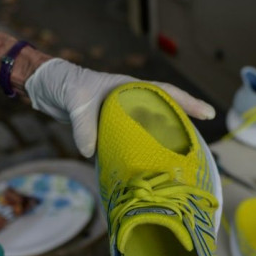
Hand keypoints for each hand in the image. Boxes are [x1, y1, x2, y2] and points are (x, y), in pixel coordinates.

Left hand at [25, 59, 215, 156]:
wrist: (47, 88)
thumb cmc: (65, 84)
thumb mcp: (76, 102)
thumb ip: (84, 126)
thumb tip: (91, 152)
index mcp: (129, 89)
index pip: (165, 93)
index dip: (188, 103)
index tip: (209, 114)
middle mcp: (129, 103)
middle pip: (162, 115)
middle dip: (181, 129)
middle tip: (197, 149)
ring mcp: (119, 117)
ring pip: (146, 132)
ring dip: (159, 146)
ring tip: (176, 165)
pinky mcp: (107, 130)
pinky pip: (127, 144)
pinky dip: (134, 156)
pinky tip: (141, 171)